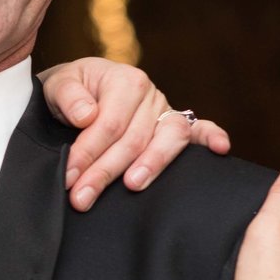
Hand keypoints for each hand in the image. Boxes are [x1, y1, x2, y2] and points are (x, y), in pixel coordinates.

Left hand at [39, 58, 231, 211]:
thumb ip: (68, 96)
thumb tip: (86, 115)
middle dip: (106, 172)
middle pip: (135, 138)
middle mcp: (151, 96)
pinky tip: (221, 149)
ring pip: (168, 139)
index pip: (110, 123)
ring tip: (133, 186)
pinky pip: (199, 131)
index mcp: (125, 81)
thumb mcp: (58, 84)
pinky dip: (212, 137)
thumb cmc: (70, 91)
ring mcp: (166, 112)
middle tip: (82, 197)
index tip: (69, 177)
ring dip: (152, 165)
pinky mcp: (176, 126)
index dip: (88, 152)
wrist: (79, 92)